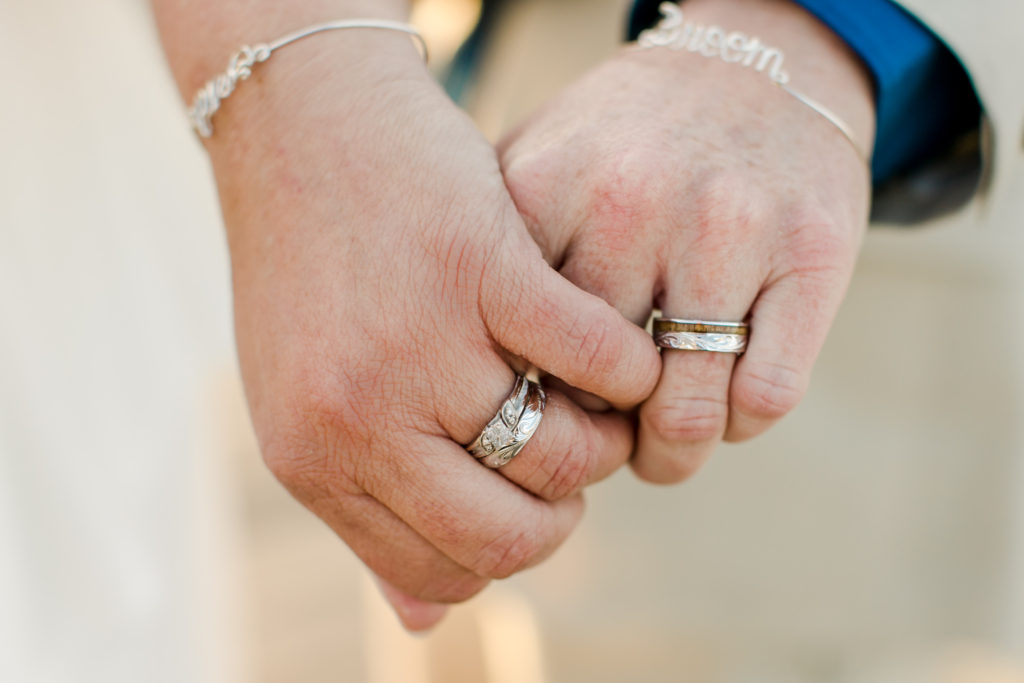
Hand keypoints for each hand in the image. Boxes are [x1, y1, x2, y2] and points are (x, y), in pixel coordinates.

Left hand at [207, 36, 659, 628]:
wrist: (303, 130)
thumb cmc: (316, 273)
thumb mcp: (308, 404)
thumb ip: (366, 514)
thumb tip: (423, 626)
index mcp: (314, 463)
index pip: (442, 574)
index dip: (505, 546)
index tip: (526, 498)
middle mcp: (360, 418)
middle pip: (511, 536)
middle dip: (562, 511)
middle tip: (570, 450)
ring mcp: (420, 344)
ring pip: (568, 454)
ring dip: (603, 434)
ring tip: (590, 394)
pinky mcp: (482, 269)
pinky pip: (602, 363)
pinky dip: (627, 364)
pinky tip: (610, 344)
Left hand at [498, 0, 874, 482]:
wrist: (754, 64)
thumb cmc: (627, 141)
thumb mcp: (538, 164)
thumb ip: (489, 250)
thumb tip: (452, 370)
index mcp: (546, 189)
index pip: (511, 350)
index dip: (521, 405)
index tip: (532, 417)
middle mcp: (633, 206)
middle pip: (593, 390)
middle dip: (595, 443)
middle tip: (598, 449)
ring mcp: (727, 230)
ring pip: (685, 412)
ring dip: (671, 456)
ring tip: (660, 453)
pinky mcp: (812, 254)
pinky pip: (764, 395)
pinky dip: (740, 425)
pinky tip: (724, 409)